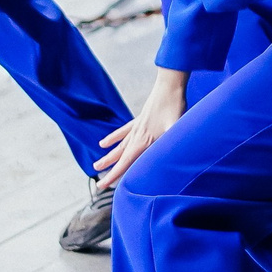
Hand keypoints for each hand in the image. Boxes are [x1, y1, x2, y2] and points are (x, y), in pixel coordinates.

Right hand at [95, 67, 185, 187]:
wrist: (169, 85)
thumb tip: (174, 157)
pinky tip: (105, 142)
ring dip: (109, 156)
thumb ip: (172, 142)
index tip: (101, 185)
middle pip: (119, 157)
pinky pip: (123, 132)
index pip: (125, 163)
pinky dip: (114, 138)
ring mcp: (137, 127)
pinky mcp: (140, 119)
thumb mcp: (175, 127)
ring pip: (119, 146)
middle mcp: (136, 135)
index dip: (113, 176)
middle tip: (98, 184)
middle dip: (109, 170)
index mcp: (143, 141)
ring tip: (96, 165)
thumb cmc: (174, 106)